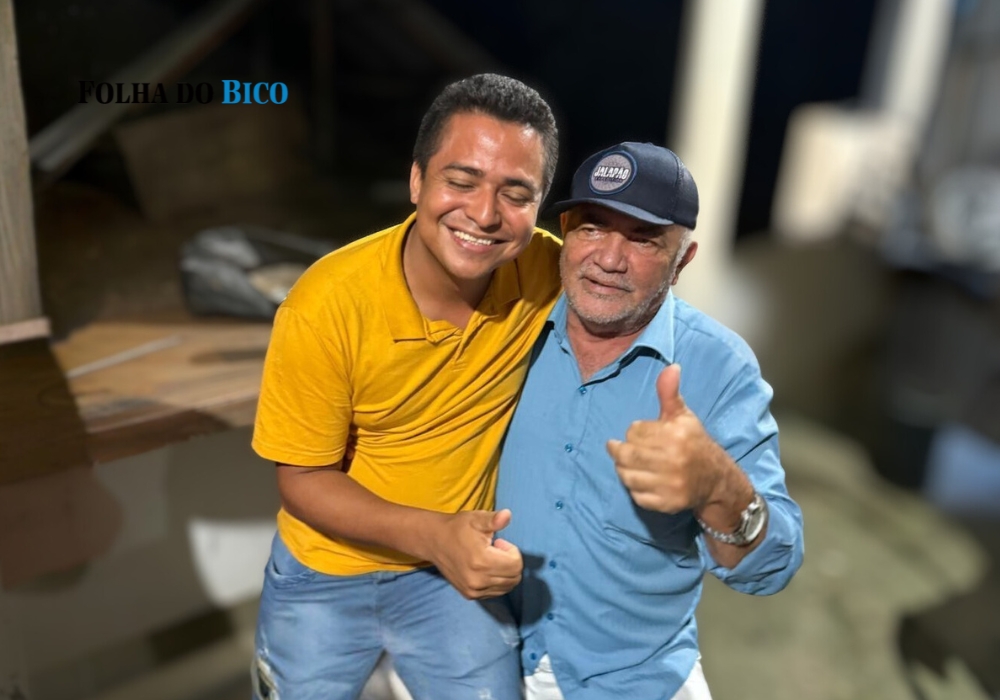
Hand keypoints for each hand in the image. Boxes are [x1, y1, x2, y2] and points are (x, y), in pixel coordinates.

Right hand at [424, 509, 522, 598]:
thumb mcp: (476, 519)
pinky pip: (495, 593)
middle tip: (496, 550)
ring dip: (505, 573)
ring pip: (507, 587)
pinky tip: (485, 568)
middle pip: (514, 578)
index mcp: (482, 561)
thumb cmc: (458, 528)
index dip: (512, 551)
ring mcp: (473, 590)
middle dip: (511, 562)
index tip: (499, 542)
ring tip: (490, 559)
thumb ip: (494, 519)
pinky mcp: (470, 595)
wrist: (434, 541)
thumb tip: (507, 515)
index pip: (516, 565)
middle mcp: (478, 580)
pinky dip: (497, 581)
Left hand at [606, 365, 721, 512]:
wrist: (716, 480)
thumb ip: (670, 393)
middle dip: (620, 451)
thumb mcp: (683, 416)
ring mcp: (670, 484)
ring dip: (623, 469)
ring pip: (628, 476)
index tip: (639, 434)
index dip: (634, 432)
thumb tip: (671, 367)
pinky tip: (641, 480)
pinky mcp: (666, 503)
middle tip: (618, 450)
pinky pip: (637, 496)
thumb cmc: (693, 443)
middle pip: (627, 454)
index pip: (634, 431)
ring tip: (628, 464)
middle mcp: (674, 460)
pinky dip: (634, 488)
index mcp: (676, 435)